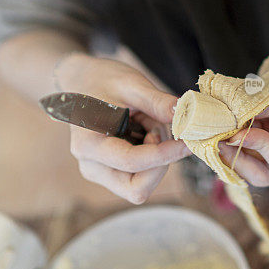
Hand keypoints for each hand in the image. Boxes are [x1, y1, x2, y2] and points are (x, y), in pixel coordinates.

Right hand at [54, 52, 190, 202]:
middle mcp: (91, 165)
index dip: (164, 155)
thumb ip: (157, 102)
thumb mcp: (131, 83)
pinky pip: (140, 176)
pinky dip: (152, 157)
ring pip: (142, 184)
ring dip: (157, 158)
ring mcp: (99, 172)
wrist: (82, 81)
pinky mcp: (110, 173)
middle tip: (160, 130)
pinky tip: (143, 131)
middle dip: (160, 164)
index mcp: (89, 143)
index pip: (132, 162)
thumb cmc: (103, 80)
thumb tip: (187, 120)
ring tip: (148, 123)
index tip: (187, 143)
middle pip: (136, 188)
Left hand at [217, 48, 268, 186]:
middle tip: (213, 134)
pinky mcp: (267, 157)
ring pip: (246, 168)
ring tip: (214, 127)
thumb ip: (257, 107)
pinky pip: (243, 156)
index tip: (235, 129)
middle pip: (260, 174)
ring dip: (227, 149)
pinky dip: (229, 143)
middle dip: (234, 155)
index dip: (256, 145)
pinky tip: (219, 126)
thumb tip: (221, 118)